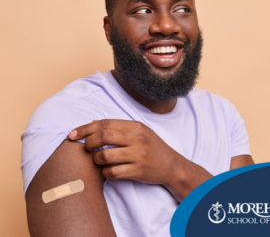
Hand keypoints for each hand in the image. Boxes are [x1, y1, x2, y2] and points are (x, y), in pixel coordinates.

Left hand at [68, 119, 183, 185]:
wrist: (171, 165)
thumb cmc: (152, 147)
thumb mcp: (139, 132)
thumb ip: (117, 127)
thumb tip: (93, 123)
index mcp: (135, 127)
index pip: (105, 124)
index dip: (85, 129)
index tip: (72, 135)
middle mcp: (137, 139)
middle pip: (104, 136)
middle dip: (89, 143)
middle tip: (86, 149)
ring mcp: (139, 155)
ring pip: (106, 155)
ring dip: (96, 159)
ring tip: (98, 160)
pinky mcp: (139, 171)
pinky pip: (114, 172)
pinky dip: (106, 172)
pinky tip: (108, 171)